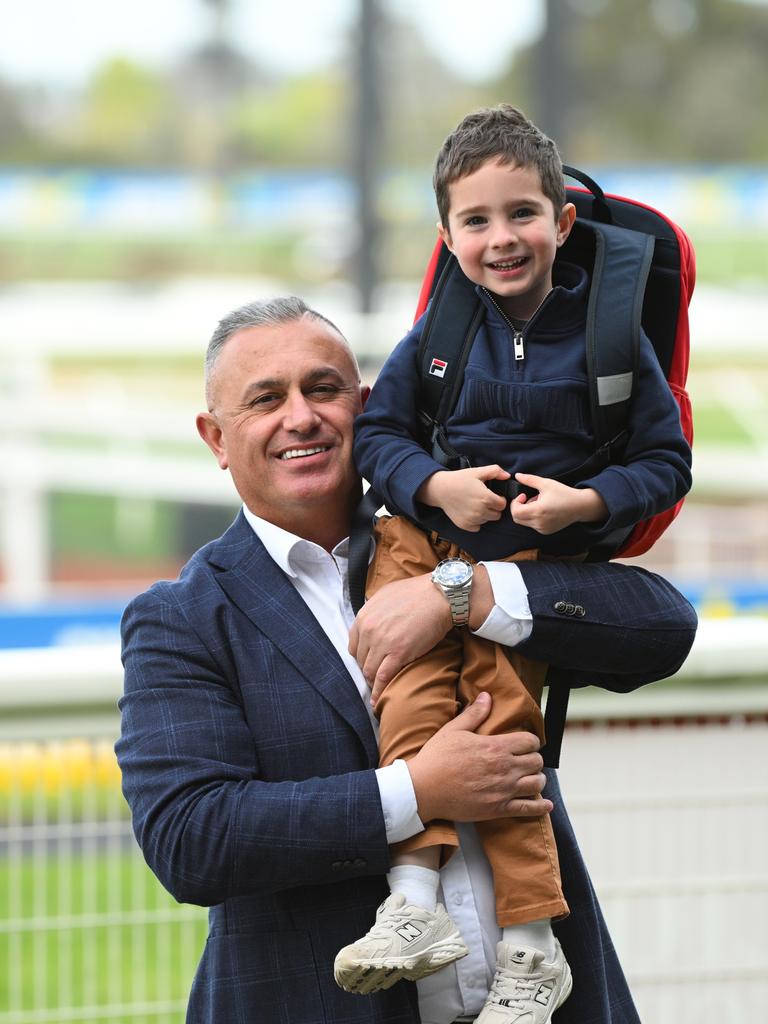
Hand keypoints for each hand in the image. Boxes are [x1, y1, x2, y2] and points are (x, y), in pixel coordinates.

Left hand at [351, 566, 496, 705]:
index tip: (370, 663)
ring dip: (374, 683)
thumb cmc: (417, 593)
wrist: (440, 595)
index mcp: (364, 617)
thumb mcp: (385, 596)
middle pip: (362, 661)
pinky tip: (378, 702)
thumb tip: (373, 621)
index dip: (363, 657)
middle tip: (378, 678)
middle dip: (369, 670)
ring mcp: (382, 643)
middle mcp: (368, 630)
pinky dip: (379, 693)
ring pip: (370, 672)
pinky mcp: (398, 654)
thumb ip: (374, 611)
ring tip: (379, 691)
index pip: (354, 647)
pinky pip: (383, 679)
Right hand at [407, 693, 551, 822]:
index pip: (530, 741)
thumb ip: (474, 714)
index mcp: (496, 747)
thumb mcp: (453, 730)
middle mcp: (504, 768)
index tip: (524, 744)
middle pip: (537, 762)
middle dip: (533, 759)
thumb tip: (487, 696)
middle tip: (525, 760)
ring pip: (537, 784)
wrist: (423, 790)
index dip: (530, 741)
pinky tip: (545, 805)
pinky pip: (529, 809)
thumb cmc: (436, 758)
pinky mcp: (499, 809)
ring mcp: (503, 790)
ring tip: (529, 778)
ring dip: (536, 779)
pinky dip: (540, 807)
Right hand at [417, 466, 508, 531]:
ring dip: (485, 514)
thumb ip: (495, 471)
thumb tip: (507, 476)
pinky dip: (476, 521)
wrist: (440, 489)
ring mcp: (472, 520)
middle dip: (494, 508)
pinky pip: (478, 527)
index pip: (503, 505)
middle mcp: (480, 511)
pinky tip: (470, 512)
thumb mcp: (477, 471)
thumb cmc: (459, 479)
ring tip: (476, 504)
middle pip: (497, 515)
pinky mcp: (465, 525)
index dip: (500, 499)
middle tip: (485, 500)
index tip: (494, 496)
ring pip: (487, 520)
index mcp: (486, 498)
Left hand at [511, 474, 607, 533]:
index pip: (515, 512)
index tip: (523, 495)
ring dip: (526, 512)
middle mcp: (539, 523)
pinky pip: (532, 525)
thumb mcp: (546, 483)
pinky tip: (543, 510)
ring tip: (538, 503)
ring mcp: (543, 529)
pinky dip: (533, 517)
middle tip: (528, 499)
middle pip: (517, 519)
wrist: (580, 506)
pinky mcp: (546, 531)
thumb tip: (517, 475)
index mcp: (538, 511)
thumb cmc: (564, 493)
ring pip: (524, 522)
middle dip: (519, 508)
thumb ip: (529, 479)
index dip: (515, 502)